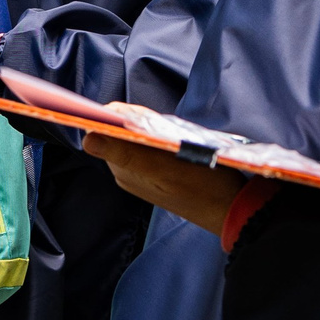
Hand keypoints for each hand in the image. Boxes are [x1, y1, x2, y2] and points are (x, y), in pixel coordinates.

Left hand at [81, 132, 246, 235]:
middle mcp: (127, 172)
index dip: (115, 116)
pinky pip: (148, 146)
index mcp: (124, 170)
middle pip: (119, 133)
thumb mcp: (163, 168)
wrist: (231, 209)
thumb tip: (87, 138)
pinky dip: (158, 135)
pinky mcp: (157, 172)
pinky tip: (173, 137)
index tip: (137, 111)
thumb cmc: (203, 188)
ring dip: (148, 126)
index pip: (104, 132)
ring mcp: (142, 173)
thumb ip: (125, 152)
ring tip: (170, 130)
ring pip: (135, 137)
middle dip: (134, 119)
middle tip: (161, 122)